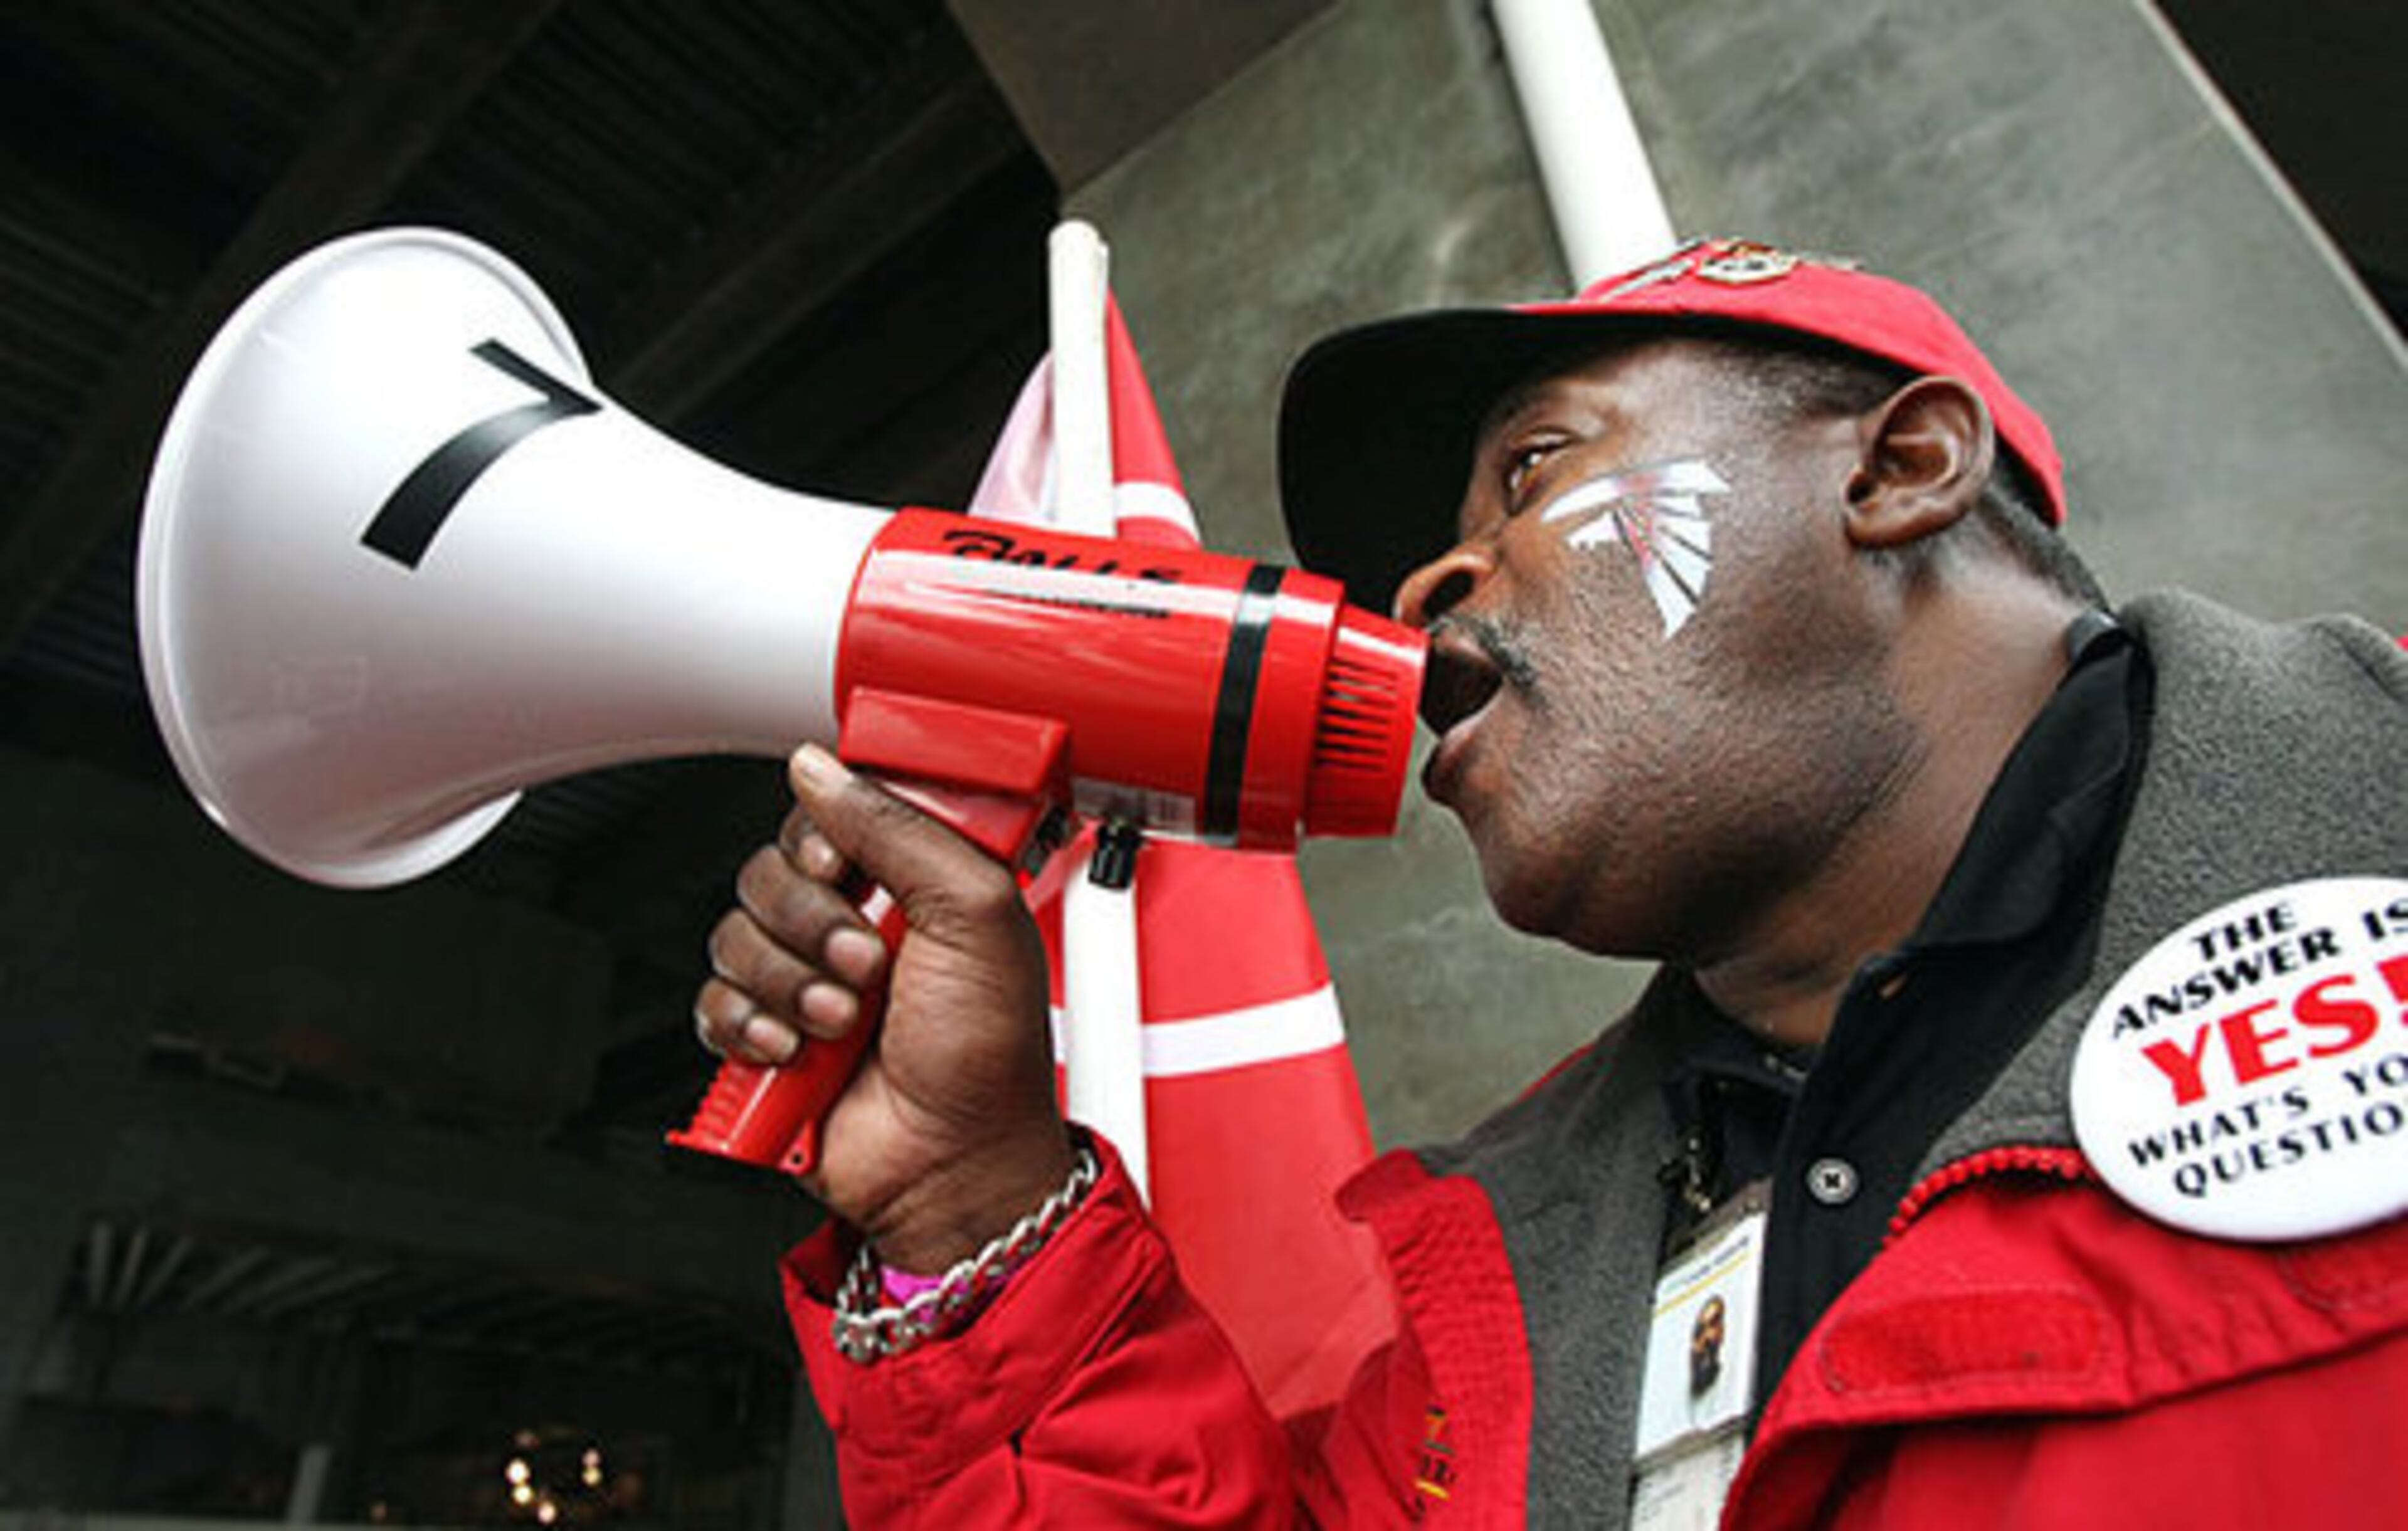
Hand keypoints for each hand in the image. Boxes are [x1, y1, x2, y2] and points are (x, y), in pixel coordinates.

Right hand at [693, 745, 1073, 1271]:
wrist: (955, 1164)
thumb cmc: (989, 1055)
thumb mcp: (975, 911)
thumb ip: (900, 825)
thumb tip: (821, 767)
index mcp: (910, 881)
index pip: (830, 815)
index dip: (827, 838)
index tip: (849, 869)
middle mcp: (854, 922)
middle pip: (769, 873)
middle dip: (811, 922)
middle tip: (866, 964)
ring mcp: (806, 979)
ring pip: (734, 935)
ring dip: (788, 982)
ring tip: (844, 1020)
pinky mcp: (766, 1035)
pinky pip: (712, 1001)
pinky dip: (749, 1026)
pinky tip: (796, 1049)